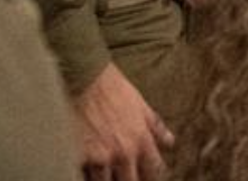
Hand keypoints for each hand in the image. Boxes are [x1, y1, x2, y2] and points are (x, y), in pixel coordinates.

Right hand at [75, 63, 171, 180]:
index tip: (149, 178)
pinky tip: (83, 172)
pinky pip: (80, 175)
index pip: (155, 170)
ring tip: (102, 173)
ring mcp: (100, 157)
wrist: (84, 77)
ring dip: (104, 180)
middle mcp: (123, 153)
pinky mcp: (78, 157)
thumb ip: (155, 126)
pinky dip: (83, 175)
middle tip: (125, 177)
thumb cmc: (111, 87)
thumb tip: (169, 141)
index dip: (153, 177)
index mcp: (141, 141)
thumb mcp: (140, 105)